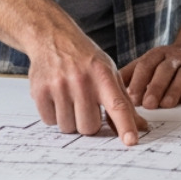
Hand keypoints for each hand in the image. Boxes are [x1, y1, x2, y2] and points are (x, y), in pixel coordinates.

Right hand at [27, 29, 147, 145]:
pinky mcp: (39, 91)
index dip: (125, 125)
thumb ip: (124, 101)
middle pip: (89, 127)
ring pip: (68, 127)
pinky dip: (53, 114)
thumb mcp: (109, 72)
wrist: (53, 38)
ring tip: (70, 98)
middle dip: (89, 122)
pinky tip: (56, 96)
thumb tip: (141, 127)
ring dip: (70, 119)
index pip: (117, 105)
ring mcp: (59, 85)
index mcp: (103, 75)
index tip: (131, 141)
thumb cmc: (85, 59)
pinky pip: (49, 121)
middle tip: (85, 104)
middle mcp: (81, 80)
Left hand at [121, 45, 180, 108]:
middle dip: (156, 87)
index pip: (146, 65)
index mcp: (159, 54)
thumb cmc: (169, 63)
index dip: (138, 81)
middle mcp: (176, 56)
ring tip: (167, 105)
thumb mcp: (150, 63)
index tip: (131, 98)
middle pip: (165, 69)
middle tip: (148, 104)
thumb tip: (108, 90)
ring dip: (175, 89)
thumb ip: (131, 75)